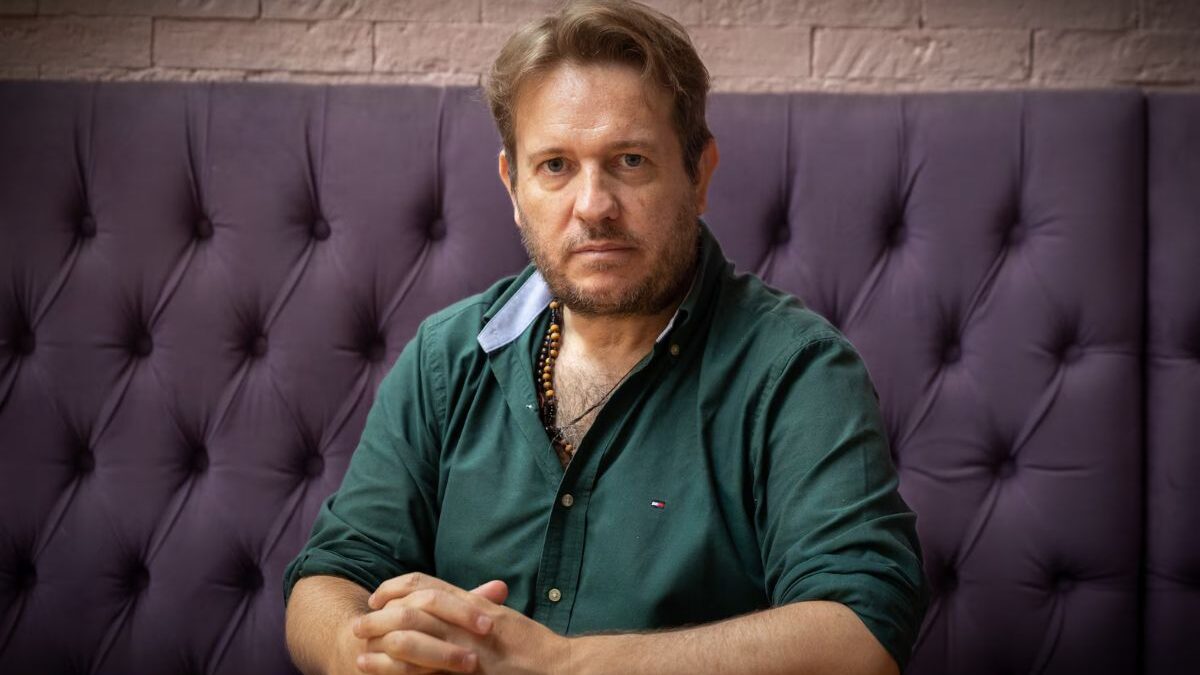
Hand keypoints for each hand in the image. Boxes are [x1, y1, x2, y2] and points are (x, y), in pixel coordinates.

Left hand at [353, 573, 567, 674]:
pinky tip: (377, 671)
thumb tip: (457, 601)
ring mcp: (464, 648)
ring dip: (381, 645)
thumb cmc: (533, 647)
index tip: (378, 597)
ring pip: (410, 639)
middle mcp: (465, 622)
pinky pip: (422, 670)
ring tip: (359, 652)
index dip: (395, 588)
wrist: (558, 668)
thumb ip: (478, 606)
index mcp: (472, 605)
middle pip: (410, 610)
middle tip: (359, 624)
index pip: (424, 585)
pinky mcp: (465, 672)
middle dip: (380, 616)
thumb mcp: (503, 619)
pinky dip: (395, 670)